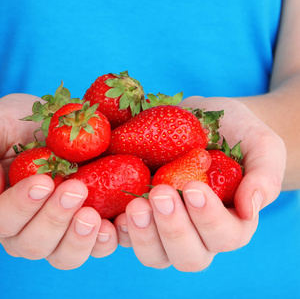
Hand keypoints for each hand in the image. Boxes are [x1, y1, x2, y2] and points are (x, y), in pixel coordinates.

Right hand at [0, 94, 117, 268]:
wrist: (32, 129)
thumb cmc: (5, 129)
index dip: (20, 206)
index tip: (43, 181)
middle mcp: (21, 231)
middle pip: (34, 244)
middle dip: (55, 219)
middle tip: (76, 190)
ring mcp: (55, 233)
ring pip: (64, 256)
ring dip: (81, 239)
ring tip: (95, 216)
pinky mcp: (82, 226)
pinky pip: (95, 246)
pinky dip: (107, 239)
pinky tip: (118, 221)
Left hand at [114, 96, 285, 270]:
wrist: (202, 122)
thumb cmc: (236, 133)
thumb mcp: (261, 145)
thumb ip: (264, 176)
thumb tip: (250, 210)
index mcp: (232, 222)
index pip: (225, 236)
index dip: (208, 219)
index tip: (193, 188)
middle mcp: (199, 234)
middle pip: (188, 256)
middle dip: (174, 230)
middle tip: (160, 195)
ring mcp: (166, 228)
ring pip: (156, 255)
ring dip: (144, 235)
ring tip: (135, 205)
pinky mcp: (142, 217)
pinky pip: (127, 237)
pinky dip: (120, 231)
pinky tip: (114, 212)